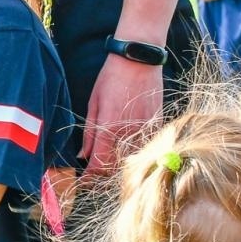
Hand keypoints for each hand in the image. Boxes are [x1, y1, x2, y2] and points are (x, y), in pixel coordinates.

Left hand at [81, 52, 164, 172]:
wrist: (138, 60)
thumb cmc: (111, 78)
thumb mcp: (93, 103)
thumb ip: (89, 132)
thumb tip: (82, 155)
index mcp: (108, 128)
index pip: (99, 164)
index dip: (90, 176)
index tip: (85, 180)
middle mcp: (129, 132)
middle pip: (117, 166)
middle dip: (104, 172)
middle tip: (96, 170)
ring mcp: (146, 129)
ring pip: (133, 159)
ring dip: (121, 163)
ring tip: (112, 159)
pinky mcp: (158, 124)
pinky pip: (147, 146)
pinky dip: (138, 150)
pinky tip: (129, 145)